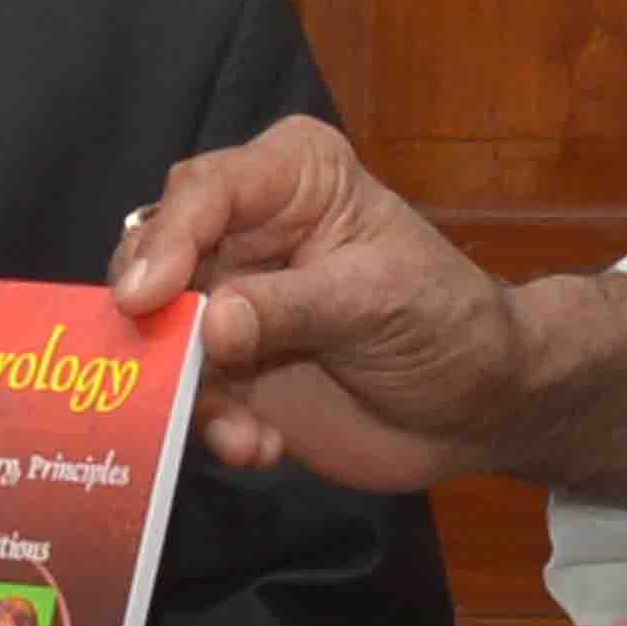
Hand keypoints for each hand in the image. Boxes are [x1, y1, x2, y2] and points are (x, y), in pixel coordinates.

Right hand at [109, 119, 602, 495]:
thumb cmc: (447, 323)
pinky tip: (262, 447)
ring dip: (185, 389)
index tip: (147, 296)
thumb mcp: (377, 301)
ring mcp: (230, 300)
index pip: (207, 189)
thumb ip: (290, 308)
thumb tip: (210, 323)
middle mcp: (246, 230)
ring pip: (160, 331)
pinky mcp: (229, 369)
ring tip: (240, 431)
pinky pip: (186, 394)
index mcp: (290, 178)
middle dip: (152, 316)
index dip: (168, 238)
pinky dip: (214, 427)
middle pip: (158, 255)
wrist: (479, 407)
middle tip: (158, 369)